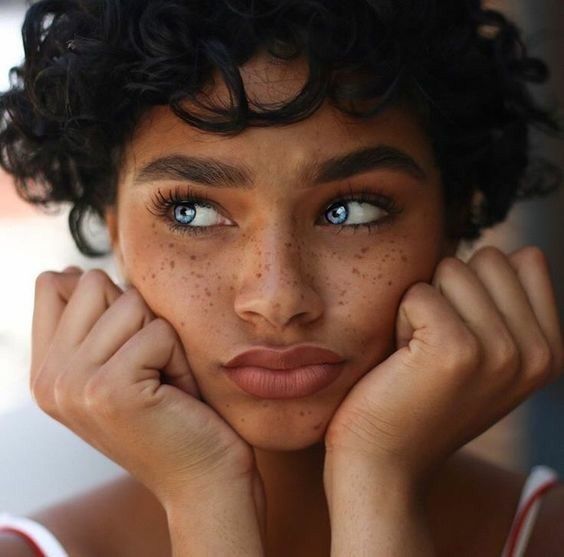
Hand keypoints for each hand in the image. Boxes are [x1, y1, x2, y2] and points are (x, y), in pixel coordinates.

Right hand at [30, 267, 260, 508]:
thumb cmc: (171, 412)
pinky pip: (159, 332)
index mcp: (46, 369)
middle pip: (96, 283)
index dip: (104, 297)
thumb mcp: (117, 364)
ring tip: (164, 380)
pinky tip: (176, 394)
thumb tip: (76, 271)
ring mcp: (73, 385)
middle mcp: (48, 378)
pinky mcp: (109, 390)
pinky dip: (179, 358)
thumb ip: (90, 322)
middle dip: (139, 317)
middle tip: (151, 366)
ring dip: (162, 338)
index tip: (127, 343)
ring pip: (130, 302)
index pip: (53, 283)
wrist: (202, 477)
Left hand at [324, 246, 563, 485]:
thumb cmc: (420, 398)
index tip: (461, 333)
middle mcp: (537, 352)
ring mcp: (501, 351)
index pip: (522, 259)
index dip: (475, 286)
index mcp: (550, 349)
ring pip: (450, 268)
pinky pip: (418, 292)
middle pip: (485, 258)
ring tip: (418, 353)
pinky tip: (402, 360)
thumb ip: (505, 304)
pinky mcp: (456, 351)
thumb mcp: (484, 354)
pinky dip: (400, 319)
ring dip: (422, 305)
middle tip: (434, 345)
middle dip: (448, 291)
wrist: (384, 462)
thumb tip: (508, 250)